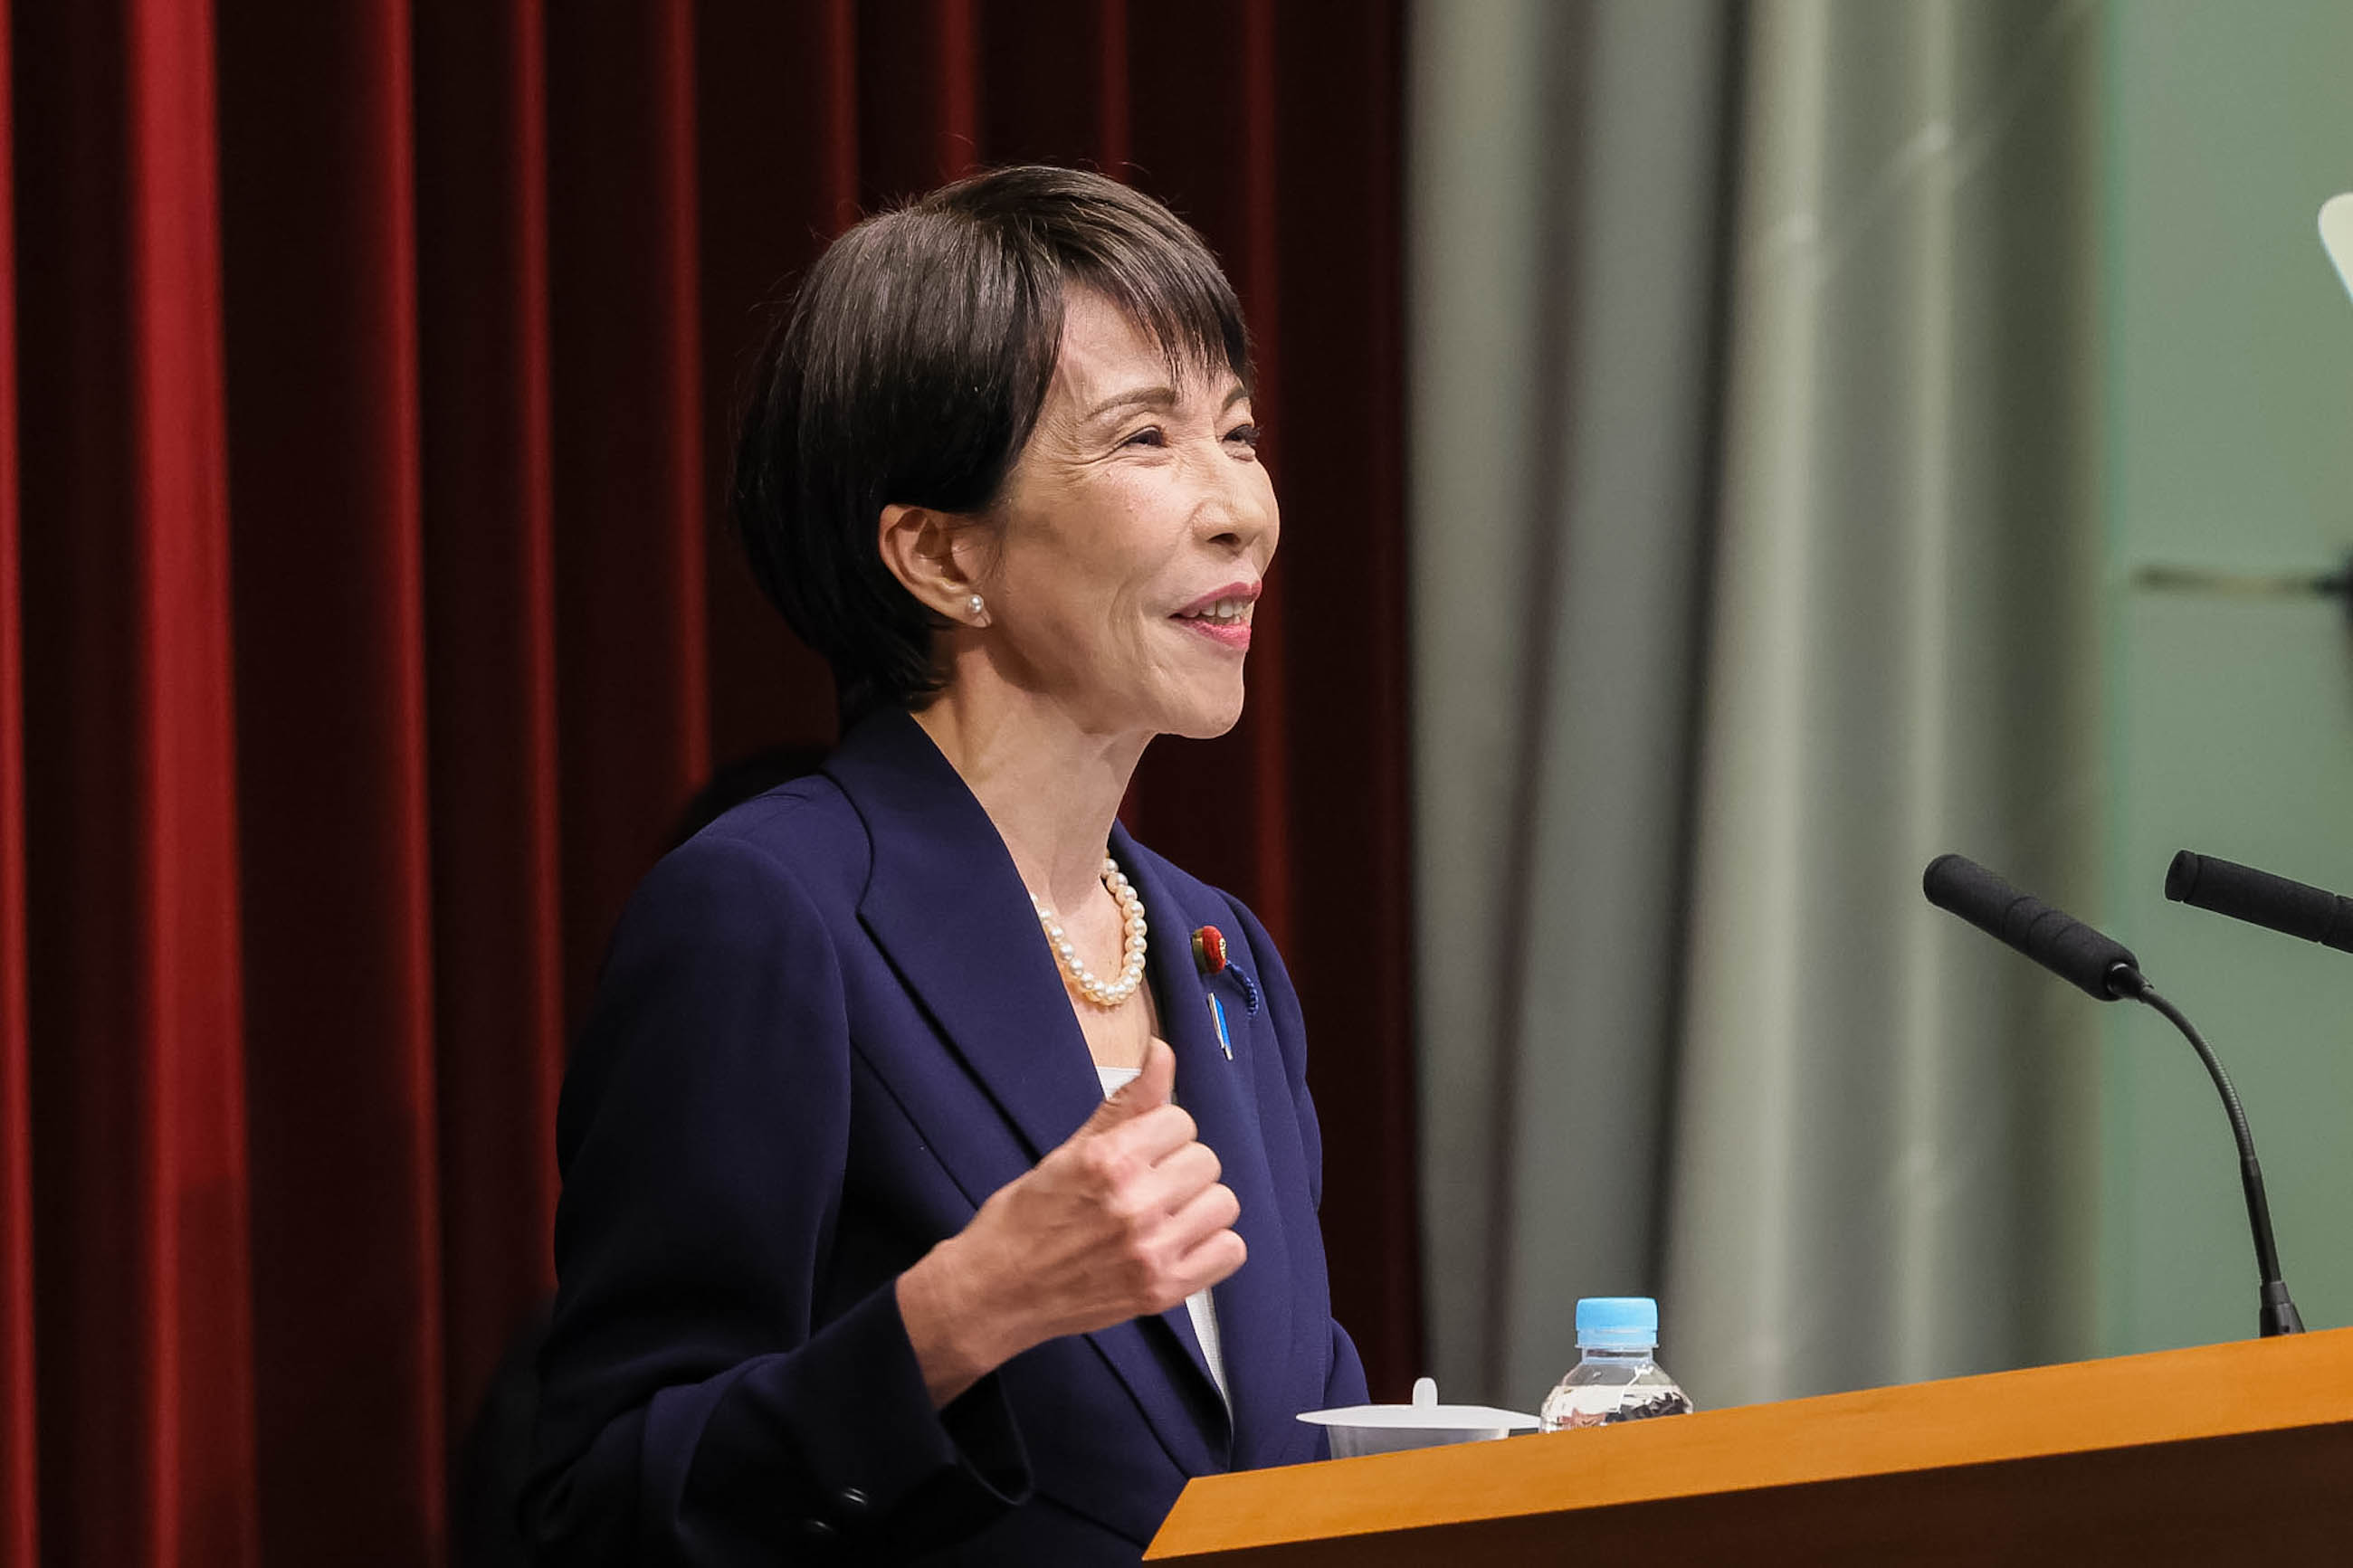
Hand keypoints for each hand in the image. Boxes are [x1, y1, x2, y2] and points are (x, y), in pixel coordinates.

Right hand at [897, 1038, 1244, 1406]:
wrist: (993, 1294)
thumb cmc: (1023, 1219)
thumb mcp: (1068, 1152)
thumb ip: (1126, 1103)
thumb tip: (1162, 1052)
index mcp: (1109, 1160)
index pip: (1180, 1121)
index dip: (1160, 1134)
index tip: (1140, 1151)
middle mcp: (1135, 1204)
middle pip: (1206, 1160)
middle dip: (1178, 1167)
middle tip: (1148, 1185)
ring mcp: (1152, 1252)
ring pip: (1223, 1203)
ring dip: (1198, 1206)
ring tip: (1165, 1215)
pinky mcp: (1163, 1291)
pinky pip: (1230, 1252)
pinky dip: (1211, 1246)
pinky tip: (1179, 1243)